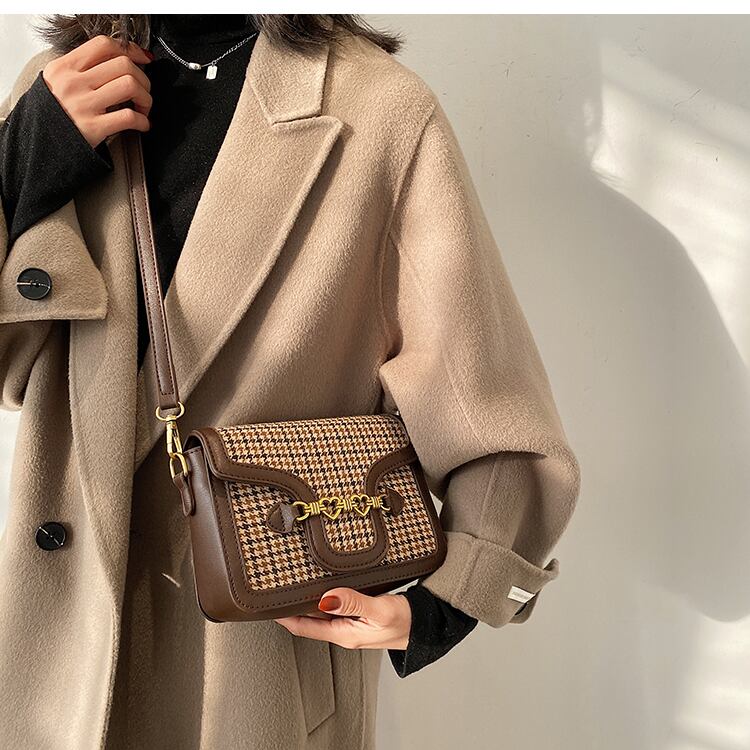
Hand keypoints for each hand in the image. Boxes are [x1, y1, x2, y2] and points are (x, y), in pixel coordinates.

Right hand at [42, 34, 152, 147]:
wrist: (41, 142)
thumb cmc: (55, 112)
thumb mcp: (58, 80)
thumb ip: (83, 69)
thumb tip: (120, 60)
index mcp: (65, 67)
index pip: (103, 45)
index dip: (131, 50)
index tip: (143, 59)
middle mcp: (74, 83)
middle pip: (123, 65)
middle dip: (143, 78)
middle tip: (143, 91)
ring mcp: (84, 105)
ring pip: (130, 86)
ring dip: (146, 98)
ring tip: (142, 108)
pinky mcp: (94, 128)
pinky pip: (129, 117)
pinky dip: (143, 121)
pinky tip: (142, 124)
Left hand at [275, 588, 411, 649]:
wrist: (427, 625)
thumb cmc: (406, 622)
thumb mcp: (379, 610)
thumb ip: (353, 603)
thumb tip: (327, 598)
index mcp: (344, 635)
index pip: (303, 628)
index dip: (284, 617)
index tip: (267, 605)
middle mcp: (343, 631)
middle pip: (308, 621)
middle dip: (291, 607)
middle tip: (276, 588)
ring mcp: (350, 624)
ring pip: (320, 613)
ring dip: (307, 602)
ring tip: (292, 584)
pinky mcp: (358, 616)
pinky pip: (334, 607)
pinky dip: (324, 598)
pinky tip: (322, 586)